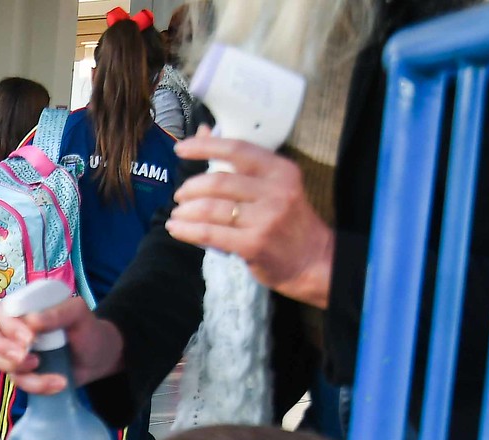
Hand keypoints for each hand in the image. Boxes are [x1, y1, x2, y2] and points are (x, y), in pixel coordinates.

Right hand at [0, 298, 125, 395]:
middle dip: (0, 349)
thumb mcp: (79, 314)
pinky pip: (15, 381)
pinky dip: (36, 385)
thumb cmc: (86, 329)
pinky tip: (57, 383)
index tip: (30, 338)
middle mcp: (7, 327)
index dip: (8, 327)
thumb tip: (32, 321)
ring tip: (42, 368)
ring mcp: (9, 351)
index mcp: (20, 306)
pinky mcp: (18, 373)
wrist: (98, 357)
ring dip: (16, 369)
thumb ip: (59, 312)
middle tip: (25, 357)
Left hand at [167, 132, 333, 307]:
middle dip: (190, 188)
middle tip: (180, 195)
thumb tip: (203, 132)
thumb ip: (240, 162)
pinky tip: (176, 228)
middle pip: (219, 182)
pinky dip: (187, 230)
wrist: (312, 259)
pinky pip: (209, 233)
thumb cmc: (287, 220)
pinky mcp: (253, 244)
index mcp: (280, 170)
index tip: (181, 149)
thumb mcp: (274, 185)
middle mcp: (276, 191)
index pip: (237, 149)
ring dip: (185, 211)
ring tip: (177, 214)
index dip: (204, 147)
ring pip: (211, 209)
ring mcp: (265, 218)